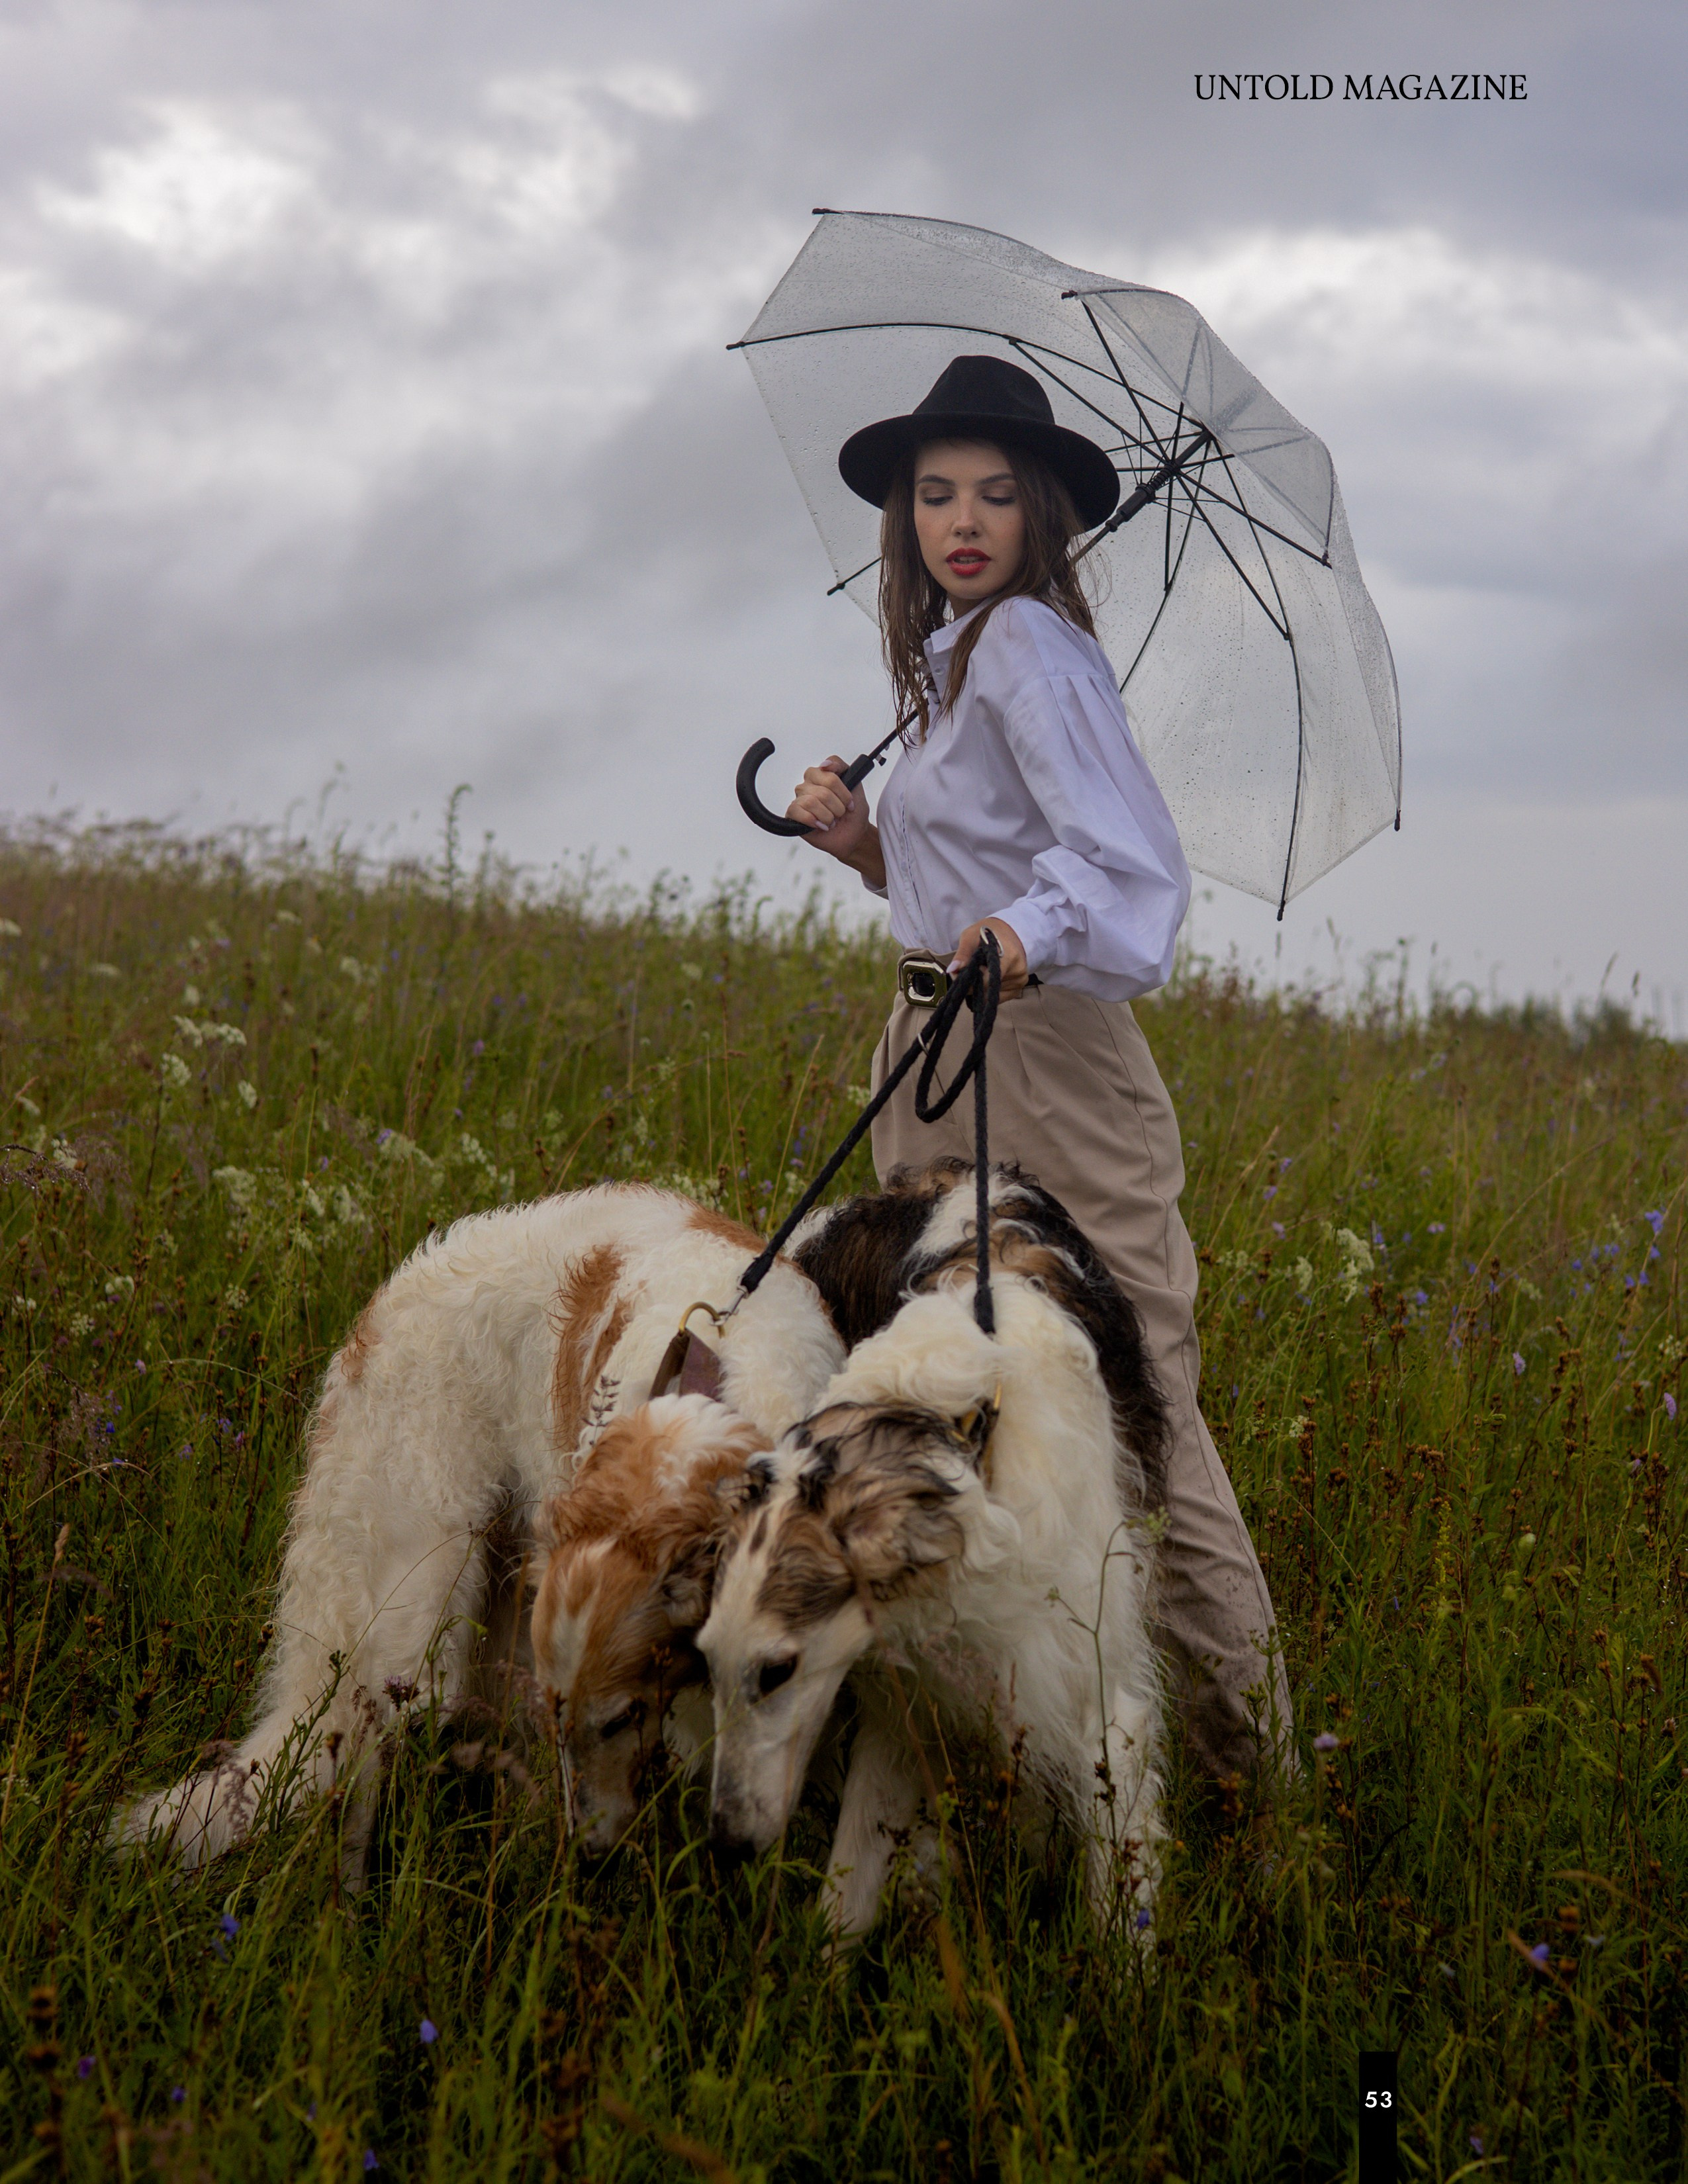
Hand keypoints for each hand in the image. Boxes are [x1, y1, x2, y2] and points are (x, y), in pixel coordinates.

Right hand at [787, 757, 879, 874]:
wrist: (854, 834)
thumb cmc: (853, 811)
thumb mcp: (855, 784)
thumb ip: (840, 766)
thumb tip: (824, 765)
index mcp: (820, 774)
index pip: (828, 773)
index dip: (842, 792)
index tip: (849, 802)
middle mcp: (808, 785)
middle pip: (822, 792)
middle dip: (837, 807)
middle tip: (840, 814)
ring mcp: (800, 799)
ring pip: (811, 802)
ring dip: (827, 816)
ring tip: (831, 821)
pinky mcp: (793, 814)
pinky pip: (795, 811)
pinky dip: (812, 820)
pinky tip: (821, 826)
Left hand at [949, 917, 1029, 998]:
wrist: (1009, 931)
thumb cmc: (988, 932)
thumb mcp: (971, 936)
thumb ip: (962, 954)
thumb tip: (953, 970)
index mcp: (1008, 957)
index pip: (986, 981)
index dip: (970, 981)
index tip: (963, 974)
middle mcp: (1017, 971)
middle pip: (988, 990)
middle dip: (974, 985)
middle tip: (970, 970)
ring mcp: (1019, 981)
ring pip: (991, 995)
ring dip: (981, 988)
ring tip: (982, 970)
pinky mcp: (1019, 988)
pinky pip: (998, 997)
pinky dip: (989, 991)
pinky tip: (988, 977)